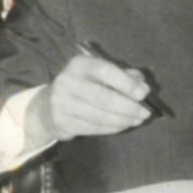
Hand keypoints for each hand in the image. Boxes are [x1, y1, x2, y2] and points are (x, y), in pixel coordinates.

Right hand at [26, 55, 152, 143]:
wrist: (47, 106)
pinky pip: (92, 128)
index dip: (126, 83)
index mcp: (80, 64)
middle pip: (103, 97)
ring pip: (99, 116)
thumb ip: (126, 76)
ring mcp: (61, 103)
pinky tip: (123, 126)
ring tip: (137, 120)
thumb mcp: (102, 74)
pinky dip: (111, 128)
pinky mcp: (61, 122)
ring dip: (123, 120)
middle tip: (145, 113)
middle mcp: (67, 81)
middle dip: (128, 107)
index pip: (105, 71)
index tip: (143, 94)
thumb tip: (144, 88)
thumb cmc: (85, 85)